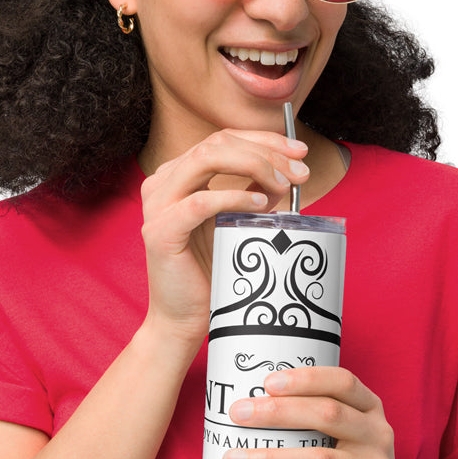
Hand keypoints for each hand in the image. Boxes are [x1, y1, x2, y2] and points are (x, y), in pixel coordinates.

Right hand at [138, 129, 308, 340]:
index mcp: (177, 176)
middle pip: (217, 143)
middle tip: (300, 172)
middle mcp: (161, 183)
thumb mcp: (236, 223)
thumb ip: (252, 194)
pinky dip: (235, 197)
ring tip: (285, 186)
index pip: (222, 139)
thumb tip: (286, 173)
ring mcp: (157, 205)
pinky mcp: (160, 231)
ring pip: (207, 159)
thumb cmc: (210, 273)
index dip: (264, 140)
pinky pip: (201, 202)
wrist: (183, 319)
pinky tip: (261, 204)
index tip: (300, 152)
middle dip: (266, 151)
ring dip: (254, 166)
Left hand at [222, 367, 402, 458]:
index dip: (306, 379)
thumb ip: (315, 417)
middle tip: (238, 414)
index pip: (343, 382)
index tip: (267, 382)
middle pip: (328, 415)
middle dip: (278, 412)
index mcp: (370, 408)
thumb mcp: (346, 432)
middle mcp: (378, 435)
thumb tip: (248, 405)